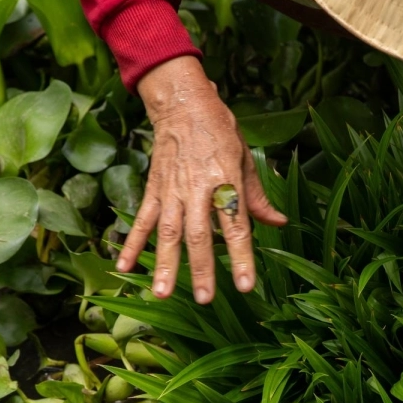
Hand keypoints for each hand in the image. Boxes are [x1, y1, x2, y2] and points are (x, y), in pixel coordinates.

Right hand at [118, 56, 286, 302]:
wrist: (182, 103)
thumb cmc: (219, 130)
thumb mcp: (245, 158)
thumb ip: (257, 197)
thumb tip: (278, 223)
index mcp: (225, 181)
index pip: (235, 226)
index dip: (241, 257)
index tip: (246, 285)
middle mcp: (197, 189)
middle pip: (199, 235)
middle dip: (201, 269)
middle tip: (204, 299)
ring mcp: (172, 191)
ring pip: (168, 233)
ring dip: (164, 264)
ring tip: (161, 294)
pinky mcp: (154, 189)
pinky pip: (141, 220)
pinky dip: (132, 244)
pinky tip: (124, 268)